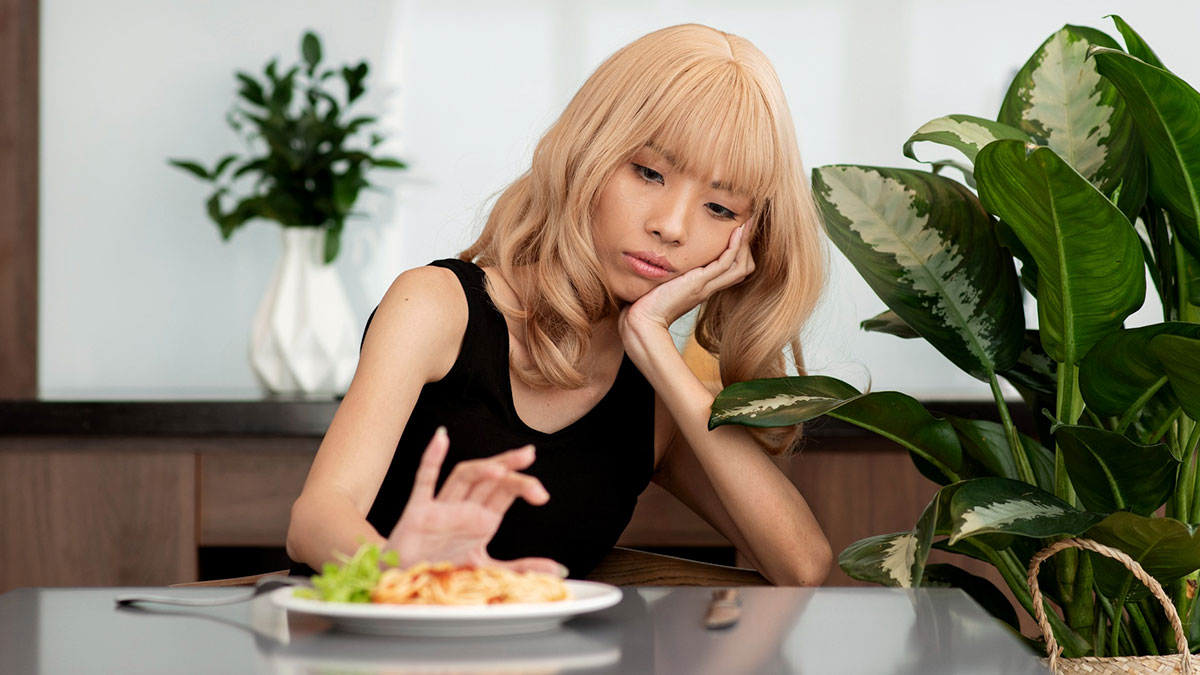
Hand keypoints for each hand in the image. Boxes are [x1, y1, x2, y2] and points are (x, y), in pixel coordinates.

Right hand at [385, 427, 567, 576]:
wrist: (404, 581)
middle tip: (529, 455)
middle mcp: (464, 508)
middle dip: (509, 466)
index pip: (505, 492)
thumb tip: (558, 571)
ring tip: (499, 468)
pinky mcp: (417, 512)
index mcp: (481, 518)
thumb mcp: (485, 569)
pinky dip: (431, 458)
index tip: (542, 494)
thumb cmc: (442, 568)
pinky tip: (440, 438)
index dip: (523, 485)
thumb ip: (520, 569)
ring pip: (462, 476)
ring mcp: (441, 507)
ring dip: (480, 468)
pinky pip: (424, 481)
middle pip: (489, 479)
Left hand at [621, 221, 755, 332]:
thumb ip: (669, 273)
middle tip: (749, 224)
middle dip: (748, 246)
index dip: (740, 252)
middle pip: (742, 268)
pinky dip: (735, 246)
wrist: (643, 320)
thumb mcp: (663, 283)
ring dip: (745, 243)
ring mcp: (706, 286)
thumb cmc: (647, 303)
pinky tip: (737, 232)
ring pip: (739, 265)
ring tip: (748, 223)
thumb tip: (661, 258)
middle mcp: (709, 287)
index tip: (739, 231)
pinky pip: (726, 263)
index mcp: (703, 287)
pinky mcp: (699, 283)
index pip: (732, 270)